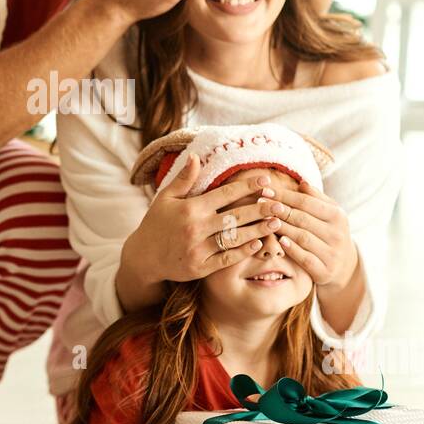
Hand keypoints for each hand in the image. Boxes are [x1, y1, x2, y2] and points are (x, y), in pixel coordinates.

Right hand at [129, 154, 283, 283]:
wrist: (143, 257)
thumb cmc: (157, 223)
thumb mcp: (166, 198)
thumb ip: (184, 178)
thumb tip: (197, 156)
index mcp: (190, 208)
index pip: (224, 194)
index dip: (247, 187)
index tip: (265, 181)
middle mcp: (195, 228)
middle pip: (235, 216)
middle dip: (260, 209)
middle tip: (280, 204)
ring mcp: (198, 249)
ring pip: (235, 238)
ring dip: (258, 230)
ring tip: (276, 223)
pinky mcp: (200, 267)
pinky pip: (227, 258)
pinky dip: (244, 251)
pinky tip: (259, 243)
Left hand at [259, 178, 357, 289]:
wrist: (344, 266)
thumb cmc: (329, 232)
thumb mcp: (329, 214)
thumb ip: (316, 198)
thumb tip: (301, 183)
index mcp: (337, 216)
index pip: (307, 202)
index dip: (284, 195)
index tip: (265, 190)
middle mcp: (337, 234)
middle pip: (302, 218)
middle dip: (279, 210)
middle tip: (260, 204)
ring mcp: (332, 254)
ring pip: (303, 237)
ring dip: (282, 228)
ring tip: (265, 220)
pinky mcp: (325, 271)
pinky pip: (306, 258)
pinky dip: (292, 249)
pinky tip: (280, 241)